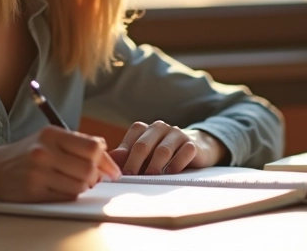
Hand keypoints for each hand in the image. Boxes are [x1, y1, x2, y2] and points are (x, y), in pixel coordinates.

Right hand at [0, 126, 121, 201]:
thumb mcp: (50, 138)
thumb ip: (78, 143)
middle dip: (96, 176)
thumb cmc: (29, 152)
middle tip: (94, 178)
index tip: (112, 170)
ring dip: (84, 186)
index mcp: (52, 134)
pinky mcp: (33, 190)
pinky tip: (63, 188)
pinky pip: (67, 196)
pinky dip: (71, 194)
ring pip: (80, 185)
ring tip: (76, 181)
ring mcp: (38, 172)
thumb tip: (108, 156)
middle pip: (89, 168)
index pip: (93, 146)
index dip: (107, 160)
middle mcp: (45, 151)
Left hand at [109, 121, 226, 174]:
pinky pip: (184, 152)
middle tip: (130, 177)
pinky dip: (176, 164)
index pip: (130, 140)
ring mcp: (176, 134)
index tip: (119, 173)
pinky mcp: (192, 144)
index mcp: (144, 129)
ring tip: (149, 178)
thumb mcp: (145, 153)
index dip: (124, 156)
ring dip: (154, 166)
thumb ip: (127, 155)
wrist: (197, 145)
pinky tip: (171, 173)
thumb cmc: (163, 152)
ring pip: (162, 150)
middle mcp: (159, 128)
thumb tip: (109, 160)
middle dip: (135, 162)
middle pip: (143, 145)